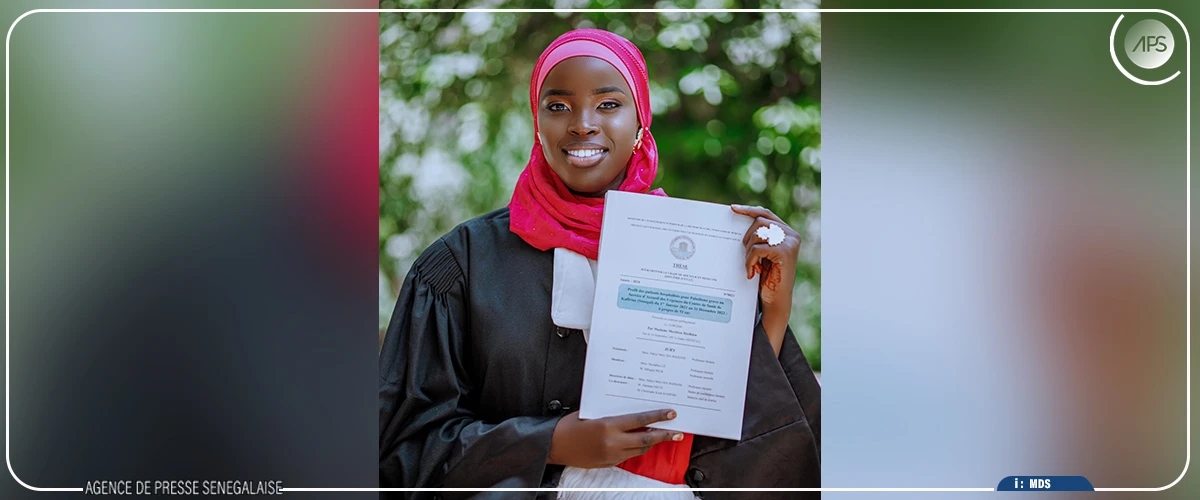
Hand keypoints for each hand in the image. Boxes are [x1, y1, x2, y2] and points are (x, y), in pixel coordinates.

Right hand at [548, 409, 683, 467]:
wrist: (554, 445)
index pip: (639, 421)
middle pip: (645, 440)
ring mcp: (611, 455)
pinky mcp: (608, 463)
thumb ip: (612, 414)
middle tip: (678, 433)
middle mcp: (612, 442)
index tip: (671, 414)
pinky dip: (637, 449)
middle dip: (664, 436)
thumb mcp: (592, 413)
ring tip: (664, 437)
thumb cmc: (570, 425)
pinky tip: (642, 443)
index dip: (657, 417)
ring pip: (639, 450)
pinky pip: (628, 456)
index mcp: (608, 426)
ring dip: (652, 443)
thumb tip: (632, 413)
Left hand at [731, 204, 800, 355]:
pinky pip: (757, 248)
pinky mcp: (785, 251)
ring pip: (758, 233)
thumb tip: (739, 219)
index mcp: (787, 232)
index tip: (732, 209)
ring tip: (752, 265)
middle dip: (747, 237)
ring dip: (749, 250)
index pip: (765, 214)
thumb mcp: (762, 254)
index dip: (749, 210)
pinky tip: (753, 272)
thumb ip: (759, 238)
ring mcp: (790, 242)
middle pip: (759, 221)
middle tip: (746, 254)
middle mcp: (791, 235)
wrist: (775, 300)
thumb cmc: (767, 278)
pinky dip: (750, 260)